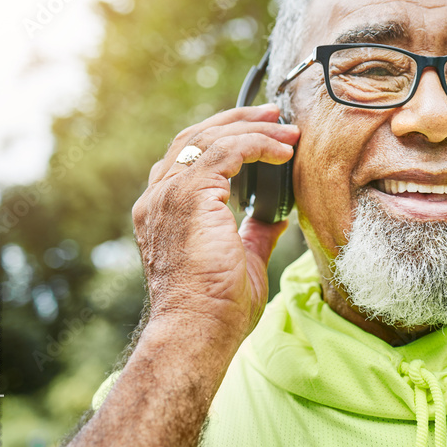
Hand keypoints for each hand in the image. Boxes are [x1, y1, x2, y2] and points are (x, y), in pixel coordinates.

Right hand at [132, 104, 299, 346]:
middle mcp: (158, 197)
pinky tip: (283, 152)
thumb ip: (254, 232)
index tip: (263, 131)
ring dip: (254, 128)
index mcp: (163, 210)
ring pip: (210, 137)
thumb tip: (276, 216)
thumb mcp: (242, 259)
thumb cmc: (217, 309)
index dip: (225, 136)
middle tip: (276, 115)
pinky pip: (226, 151)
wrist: (197, 332)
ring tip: (288, 131)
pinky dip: (257, 144)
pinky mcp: (187, 196)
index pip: (188, 155)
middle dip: (238, 120)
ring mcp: (167, 195)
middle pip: (194, 137)